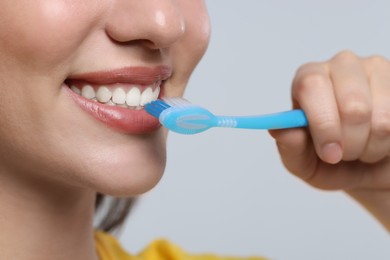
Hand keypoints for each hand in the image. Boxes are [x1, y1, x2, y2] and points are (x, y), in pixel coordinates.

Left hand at [269, 50, 389, 229]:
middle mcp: (341, 65)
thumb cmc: (331, 160)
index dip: (323, 123)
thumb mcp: (304, 163)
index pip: (311, 85)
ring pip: (381, 118)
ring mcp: (376, 68)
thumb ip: (289, 147)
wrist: (368, 167)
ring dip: (373, 147)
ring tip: (364, 148)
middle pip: (352, 105)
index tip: (330, 154)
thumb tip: (280, 130)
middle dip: (351, 143)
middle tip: (345, 155)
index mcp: (308, 79)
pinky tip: (383, 139)